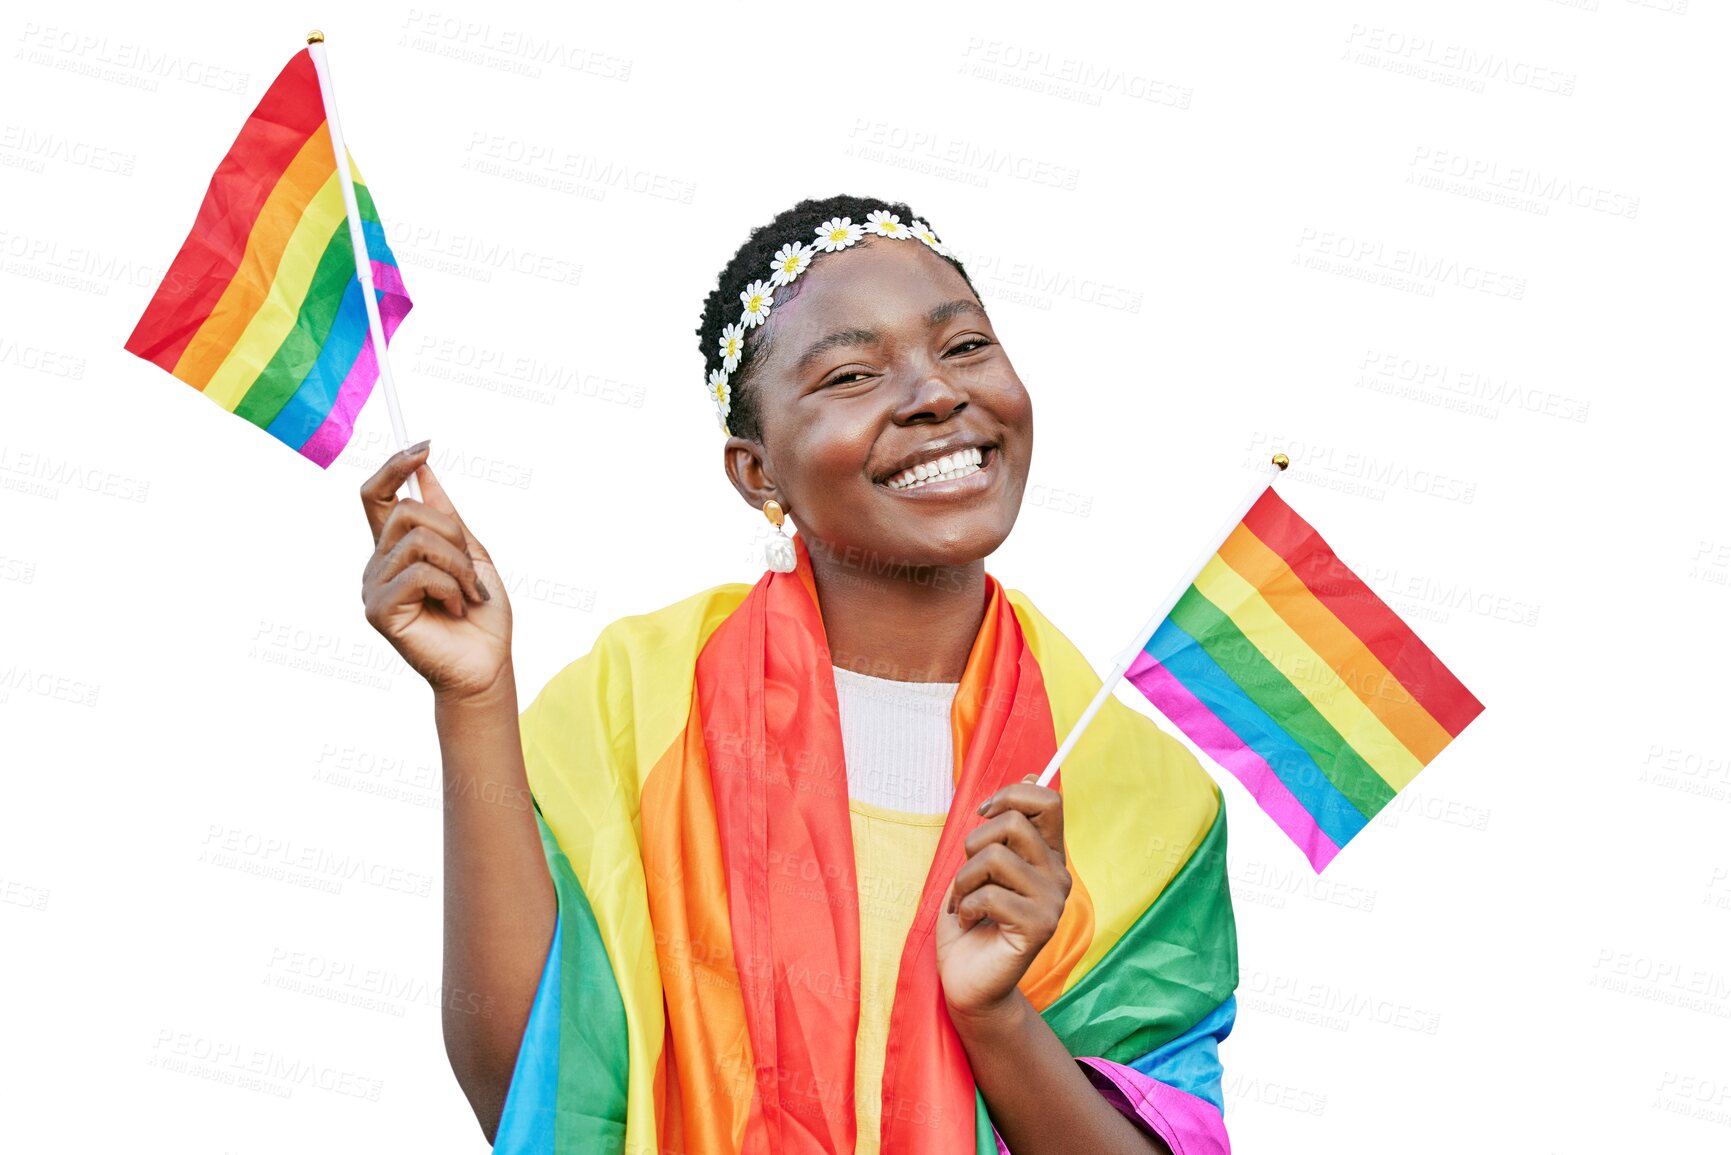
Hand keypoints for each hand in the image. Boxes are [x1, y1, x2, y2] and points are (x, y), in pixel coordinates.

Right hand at [360, 441, 510, 701]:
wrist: (487, 664)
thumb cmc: (481, 615)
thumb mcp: (471, 555)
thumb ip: (447, 517)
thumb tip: (426, 470)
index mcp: (395, 549)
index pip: (378, 496)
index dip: (395, 466)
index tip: (424, 447)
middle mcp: (378, 564)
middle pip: (406, 511)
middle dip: (452, 533)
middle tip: (469, 570)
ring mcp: (374, 587)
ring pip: (418, 540)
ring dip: (458, 564)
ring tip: (467, 594)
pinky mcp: (379, 610)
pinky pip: (418, 572)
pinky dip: (451, 586)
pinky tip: (456, 609)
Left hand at [935, 773, 1070, 1021]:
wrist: (968, 983)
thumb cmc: (970, 921)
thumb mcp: (981, 864)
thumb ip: (1004, 827)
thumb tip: (1032, 773)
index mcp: (1047, 855)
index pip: (1048, 800)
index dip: (1011, 795)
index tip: (984, 814)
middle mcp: (1058, 875)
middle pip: (1014, 822)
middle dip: (973, 844)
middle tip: (968, 876)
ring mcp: (1053, 902)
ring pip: (994, 857)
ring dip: (963, 880)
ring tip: (963, 903)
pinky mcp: (1039, 928)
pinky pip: (990, 895)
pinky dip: (964, 907)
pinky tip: (969, 924)